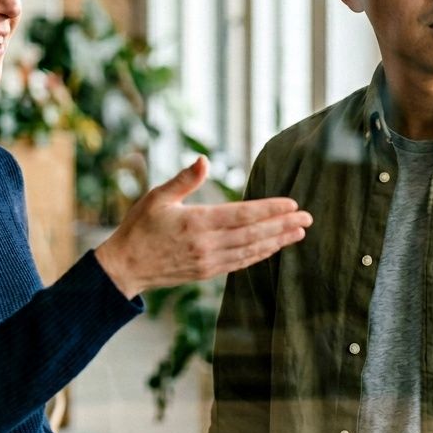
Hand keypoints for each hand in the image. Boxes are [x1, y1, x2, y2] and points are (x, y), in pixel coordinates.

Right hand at [94, 156, 311, 298]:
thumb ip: (184, 180)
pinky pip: (240, 263)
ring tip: (298, 232)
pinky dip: (260, 255)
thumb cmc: (139, 227)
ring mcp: (209, 261)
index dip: (269, 210)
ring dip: (277, 241)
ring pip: (251, 251)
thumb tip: (204, 160)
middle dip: (282, 225)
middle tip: (308, 217)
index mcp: (196, 222)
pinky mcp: (207, 272)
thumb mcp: (157, 197)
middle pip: (254, 234)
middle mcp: (207, 245)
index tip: (292, 204)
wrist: (125, 267)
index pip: (242, 215)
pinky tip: (273, 247)